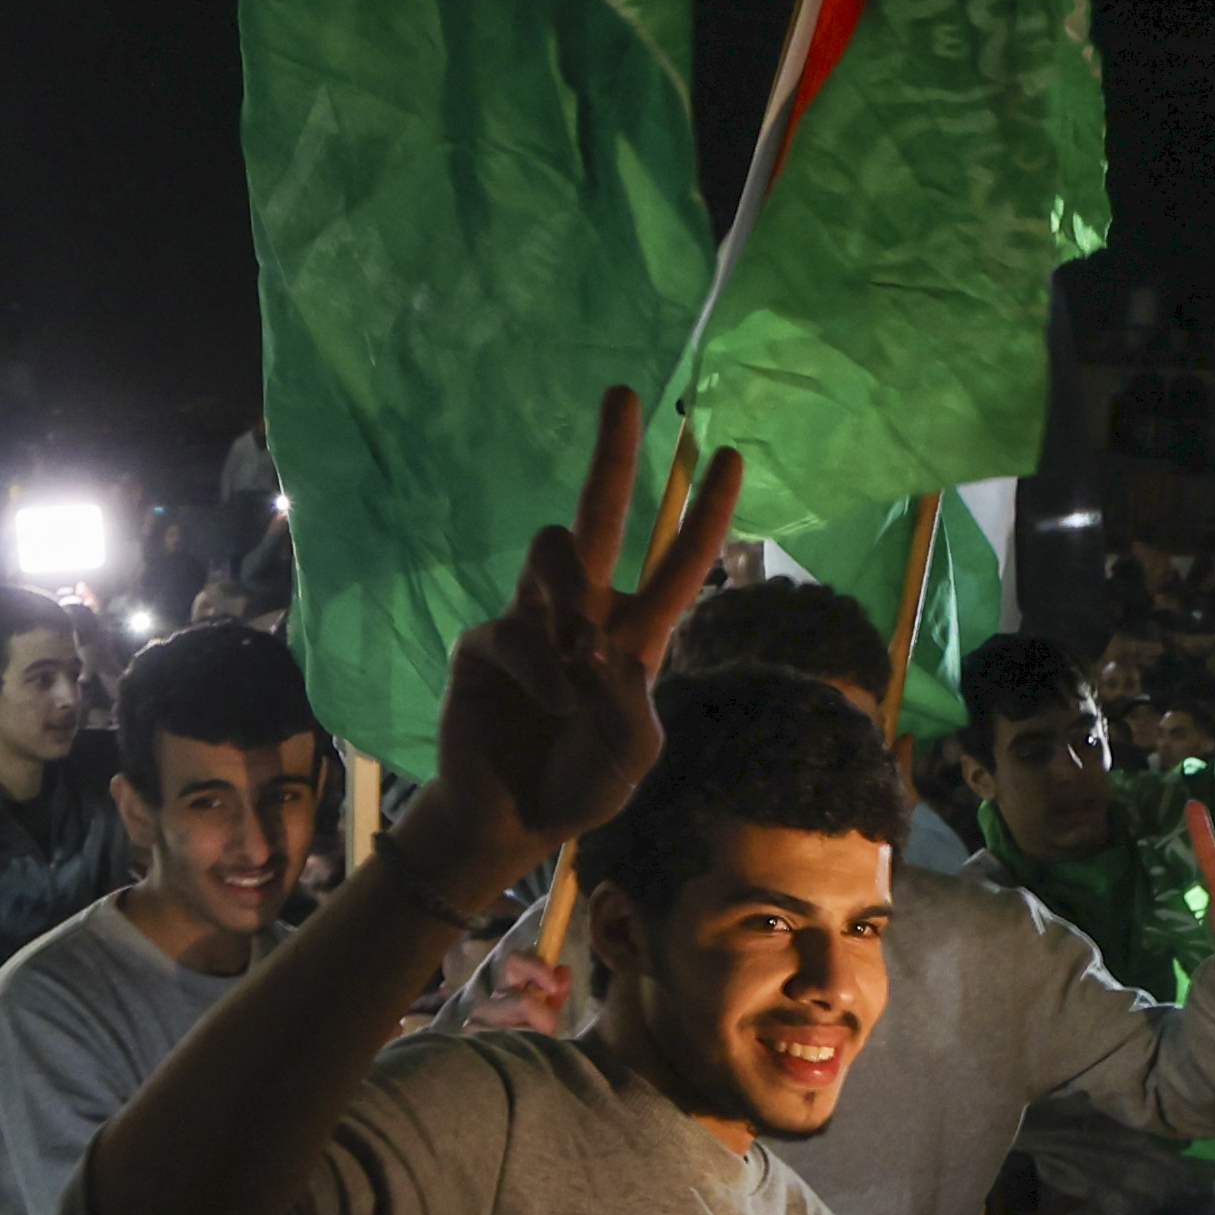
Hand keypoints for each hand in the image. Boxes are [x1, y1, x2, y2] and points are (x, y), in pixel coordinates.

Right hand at [397, 387, 739, 897]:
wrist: (513, 820)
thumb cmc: (580, 783)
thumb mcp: (633, 755)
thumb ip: (630, 706)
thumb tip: (593, 651)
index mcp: (633, 636)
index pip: (678, 562)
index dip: (705, 513)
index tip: (730, 456)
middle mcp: (584, 614)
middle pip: (601, 515)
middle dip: (614, 453)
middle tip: (625, 394)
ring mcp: (531, 622)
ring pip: (553, 551)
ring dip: (573, 588)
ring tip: (579, 643)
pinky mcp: (484, 643)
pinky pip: (515, 630)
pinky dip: (540, 668)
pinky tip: (548, 703)